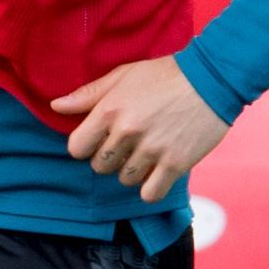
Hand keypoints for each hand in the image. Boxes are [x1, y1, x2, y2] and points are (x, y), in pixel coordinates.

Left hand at [52, 59, 230, 202]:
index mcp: (110, 110)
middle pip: (100, 166)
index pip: (77, 148)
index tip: (100, 139)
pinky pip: (150, 193)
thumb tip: (56, 106)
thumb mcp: (124, 75)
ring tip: (146, 153)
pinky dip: (151, 188)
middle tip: (129, 143)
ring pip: (124, 180)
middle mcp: (127, 132)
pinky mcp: (175, 164)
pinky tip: (157, 173)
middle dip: (110, 158)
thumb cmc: (166, 74)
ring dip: (132, 171)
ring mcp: (152, 150)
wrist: (213, 78)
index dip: (86, 146)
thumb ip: (88, 94)